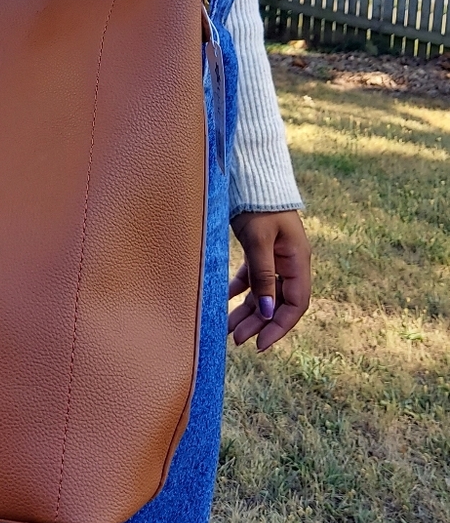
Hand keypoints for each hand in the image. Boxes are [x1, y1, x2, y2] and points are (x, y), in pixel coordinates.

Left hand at [228, 210, 311, 351]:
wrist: (251, 178)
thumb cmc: (259, 206)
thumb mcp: (260, 240)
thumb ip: (263, 274)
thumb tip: (268, 311)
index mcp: (298, 261)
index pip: (296, 304)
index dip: (280, 326)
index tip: (260, 343)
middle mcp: (289, 263)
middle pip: (277, 301)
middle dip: (259, 322)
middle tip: (236, 340)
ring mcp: (275, 257)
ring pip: (263, 292)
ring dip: (248, 310)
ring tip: (228, 328)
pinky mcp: (260, 250)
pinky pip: (252, 278)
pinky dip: (240, 290)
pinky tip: (225, 301)